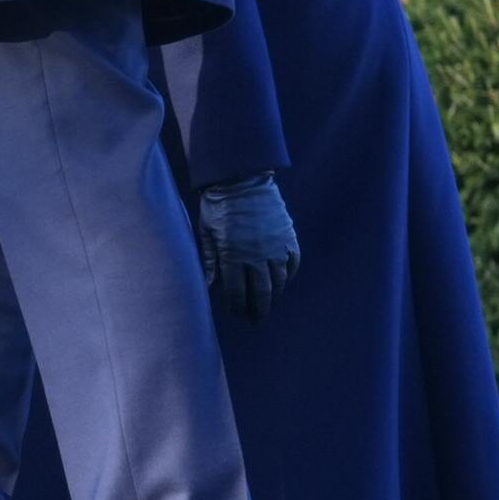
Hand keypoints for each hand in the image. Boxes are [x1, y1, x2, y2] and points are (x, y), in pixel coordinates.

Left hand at [194, 172, 299, 319]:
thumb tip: (209, 287)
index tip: (237, 315)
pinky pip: (293, 262)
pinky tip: (284, 280)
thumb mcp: (205, 232)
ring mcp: (275, 247)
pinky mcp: (288, 237)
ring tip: (268, 302)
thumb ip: (209, 260)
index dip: (237, 307)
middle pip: (261, 293)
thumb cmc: (217, 205)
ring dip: (274, 295)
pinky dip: (289, 274)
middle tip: (256, 320)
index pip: (236, 292)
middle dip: (258, 310)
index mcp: (233, 257)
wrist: (242, 179)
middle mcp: (257, 256)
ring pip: (279, 281)